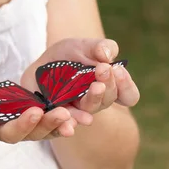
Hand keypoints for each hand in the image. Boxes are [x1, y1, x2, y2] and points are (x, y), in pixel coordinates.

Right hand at [0, 75, 77, 146]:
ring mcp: (28, 126)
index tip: (34, 111)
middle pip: (36, 133)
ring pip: (49, 129)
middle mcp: (16, 131)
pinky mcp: (37, 117)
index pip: (12, 132)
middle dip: (49, 124)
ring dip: (63, 123)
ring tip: (77, 113)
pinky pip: (54, 120)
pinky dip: (68, 116)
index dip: (23, 124)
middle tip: (63, 113)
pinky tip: (81, 108)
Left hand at [20, 38, 139, 127]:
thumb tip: (107, 56)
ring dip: (94, 100)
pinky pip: (65, 123)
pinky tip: (68, 120)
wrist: (40, 65)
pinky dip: (69, 122)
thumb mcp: (83, 46)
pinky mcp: (58, 116)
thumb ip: (100, 47)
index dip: (126, 85)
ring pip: (90, 110)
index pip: (128, 95)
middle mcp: (96, 101)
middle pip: (108, 99)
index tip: (118, 69)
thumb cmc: (69, 55)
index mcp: (109, 86)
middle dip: (108, 84)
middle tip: (102, 69)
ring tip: (95, 88)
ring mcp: (78, 111)